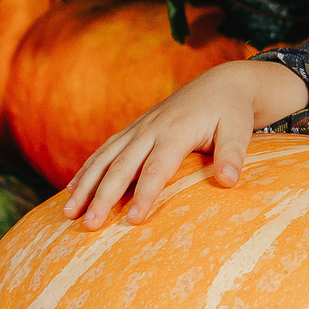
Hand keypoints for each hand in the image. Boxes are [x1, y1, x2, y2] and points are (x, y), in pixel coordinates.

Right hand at [60, 60, 308, 229]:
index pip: (156, 169)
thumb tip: (228, 181)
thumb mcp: (239, 130)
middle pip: (121, 167)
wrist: (220, 83)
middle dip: (103, 197)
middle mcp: (151, 129)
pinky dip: (87, 170)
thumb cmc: (231, 112)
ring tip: (68, 213)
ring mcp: (139, 128)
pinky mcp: (134, 130)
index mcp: (176, 131)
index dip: (143, 195)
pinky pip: (105, 151)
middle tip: (89, 225)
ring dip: (85, 186)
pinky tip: (72, 190)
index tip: (131, 221)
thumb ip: (232, 154)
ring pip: (105, 158)